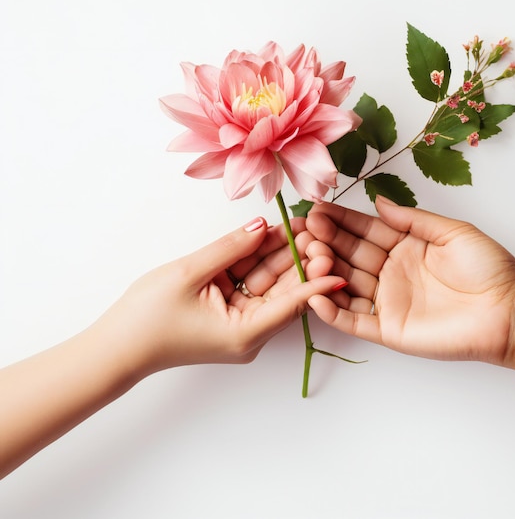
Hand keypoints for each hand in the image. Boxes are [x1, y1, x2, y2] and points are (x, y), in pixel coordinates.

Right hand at [98, 217, 342, 375]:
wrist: (116, 346)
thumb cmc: (147, 317)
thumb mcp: (191, 273)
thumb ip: (230, 247)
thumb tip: (261, 225)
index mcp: (246, 333)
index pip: (292, 304)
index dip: (318, 282)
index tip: (340, 264)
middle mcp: (250, 333)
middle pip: (284, 292)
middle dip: (300, 260)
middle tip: (316, 229)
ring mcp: (239, 324)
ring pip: (268, 284)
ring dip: (280, 257)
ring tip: (298, 225)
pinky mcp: (228, 315)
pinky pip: (250, 285)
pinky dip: (257, 262)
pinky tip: (269, 236)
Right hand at [305, 197, 514, 364]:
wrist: (510, 311)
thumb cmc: (488, 268)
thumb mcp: (452, 231)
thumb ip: (412, 219)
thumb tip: (377, 201)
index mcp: (404, 246)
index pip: (364, 230)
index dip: (341, 220)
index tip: (317, 209)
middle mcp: (390, 272)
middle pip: (350, 254)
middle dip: (326, 240)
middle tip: (307, 228)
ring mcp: (387, 302)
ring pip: (345, 284)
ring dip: (324, 272)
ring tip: (308, 257)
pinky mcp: (388, 330)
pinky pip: (353, 320)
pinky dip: (332, 311)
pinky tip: (314, 296)